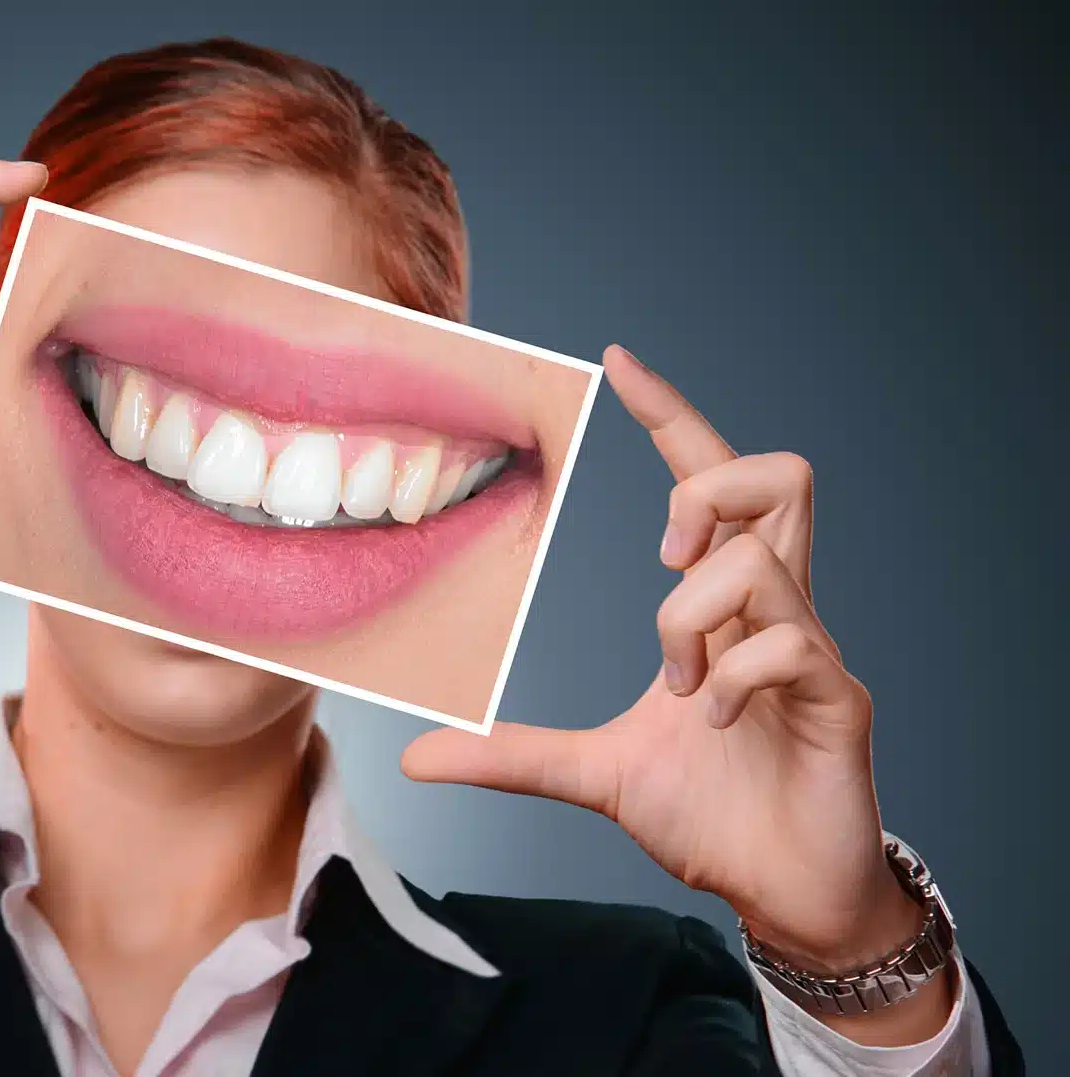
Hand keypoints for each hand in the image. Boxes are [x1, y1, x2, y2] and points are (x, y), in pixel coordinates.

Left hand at [401, 346, 948, 1040]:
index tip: (616, 363)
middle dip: (707, 489)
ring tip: (681, 684)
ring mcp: (813, 650)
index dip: (670, 416)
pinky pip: (791, 645)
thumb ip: (511, 754)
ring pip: (760, 559)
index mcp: (724, 608)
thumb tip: (414, 759)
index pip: (710, 480)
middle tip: (661, 557)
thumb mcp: (591, 772)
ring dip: (692, 615)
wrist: (779, 891)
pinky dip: (731, 681)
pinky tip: (712, 724)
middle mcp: (777, 609)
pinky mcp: (839, 700)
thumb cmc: (710, 814)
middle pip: (781, 477)